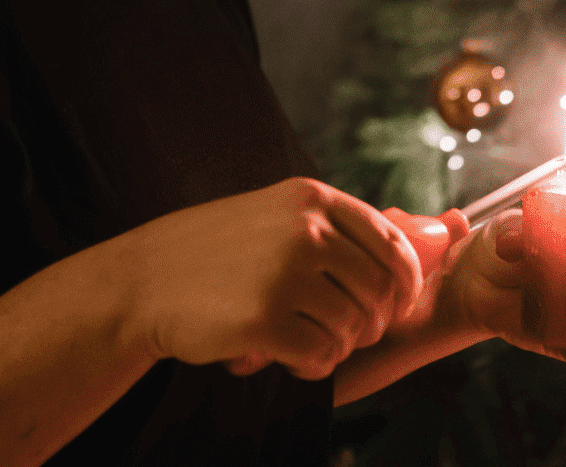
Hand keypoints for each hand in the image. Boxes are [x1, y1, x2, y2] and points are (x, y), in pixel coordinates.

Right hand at [118, 177, 424, 381]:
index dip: (406, 284)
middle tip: (343, 335)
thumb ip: (335, 228)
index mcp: (313, 200)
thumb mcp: (277, 216)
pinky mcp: (265, 318)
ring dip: (336, 347)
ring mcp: (286, 273)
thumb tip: (420, 243)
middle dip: (370, 324)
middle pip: (380, 292)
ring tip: (305, 344)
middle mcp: (306, 230)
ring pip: (353, 328)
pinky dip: (312, 366)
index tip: (396, 305)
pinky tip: (289, 359)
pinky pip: (321, 355)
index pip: (393, 244)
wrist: (145, 280)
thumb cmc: (215, 252)